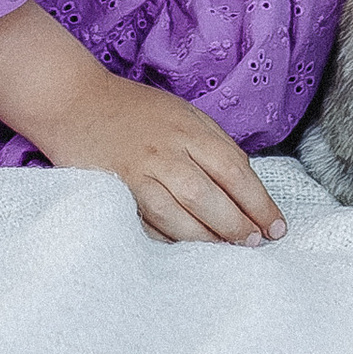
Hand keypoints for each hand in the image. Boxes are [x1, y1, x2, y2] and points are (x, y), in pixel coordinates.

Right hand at [32, 70, 287, 245]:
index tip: (276, 225)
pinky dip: (173, 240)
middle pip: (211, 196)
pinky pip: (150, 224)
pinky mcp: (117, 193)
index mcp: (189, 128)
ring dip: (209, 239)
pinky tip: (189, 250)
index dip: (258, 201)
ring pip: (182, 215)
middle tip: (256, 243)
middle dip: (238, 225)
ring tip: (230, 252)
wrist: (76, 102)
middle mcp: (167, 150)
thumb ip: (210, 143)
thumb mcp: (180, 113)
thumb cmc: (134, 109)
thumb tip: (243, 180)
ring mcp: (140, 173)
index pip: (234, 169)